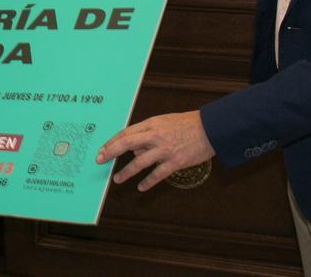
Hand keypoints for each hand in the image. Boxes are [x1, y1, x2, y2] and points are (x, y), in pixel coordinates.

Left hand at [95, 111, 214, 191]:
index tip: (102, 149)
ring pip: (140, 162)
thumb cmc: (186, 124)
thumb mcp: (164, 122)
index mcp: (152, 124)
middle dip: (111, 152)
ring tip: (117, 179)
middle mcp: (155, 136)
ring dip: (126, 172)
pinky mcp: (175, 162)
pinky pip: (157, 174)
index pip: (126, 133)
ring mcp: (165, 150)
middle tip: (99, 160)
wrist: (210, 128)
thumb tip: (134, 148)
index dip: (112, 142)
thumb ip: (148, 133)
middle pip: (127, 143)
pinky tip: (141, 187)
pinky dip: (148, 182)